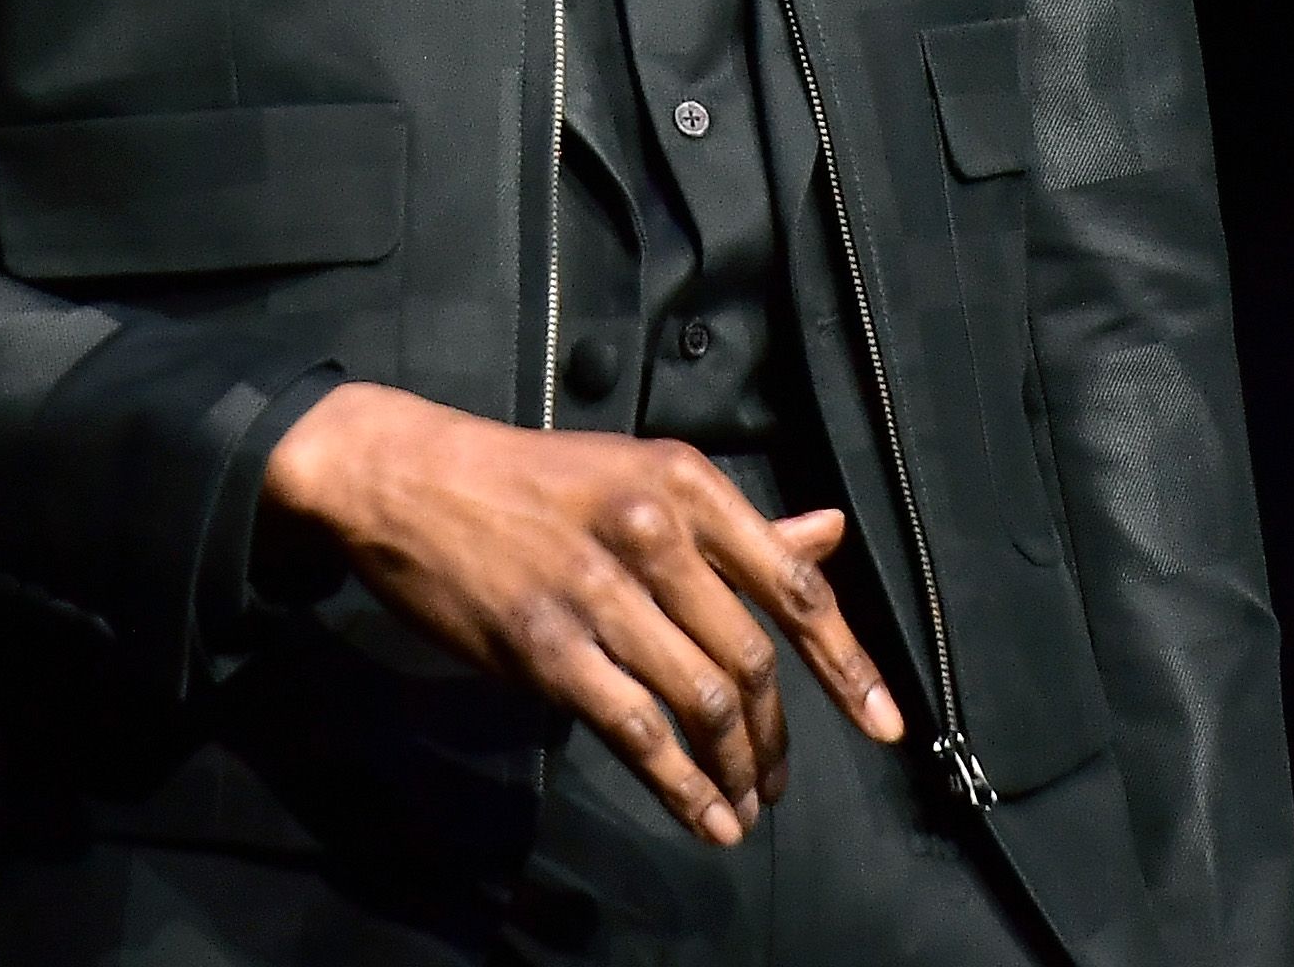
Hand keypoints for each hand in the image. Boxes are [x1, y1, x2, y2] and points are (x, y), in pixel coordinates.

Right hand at [257, 382, 905, 841]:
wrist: (410, 479)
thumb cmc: (535, 481)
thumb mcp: (642, 478)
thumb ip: (736, 527)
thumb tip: (830, 534)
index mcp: (688, 485)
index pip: (793, 586)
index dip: (846, 664)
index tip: (883, 723)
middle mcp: (653, 533)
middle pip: (750, 658)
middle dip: (777, 734)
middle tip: (782, 780)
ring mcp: (597, 591)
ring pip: (699, 700)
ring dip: (734, 768)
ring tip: (745, 804)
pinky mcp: (545, 646)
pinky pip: (634, 730)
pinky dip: (679, 785)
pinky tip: (703, 815)